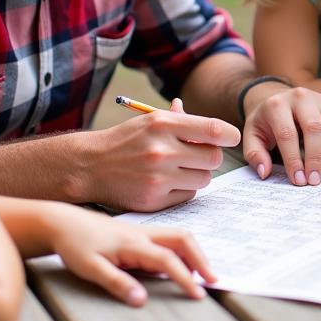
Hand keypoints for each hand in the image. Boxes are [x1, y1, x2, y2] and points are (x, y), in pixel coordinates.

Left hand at [43, 203, 215, 305]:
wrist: (62, 223)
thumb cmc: (75, 246)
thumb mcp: (90, 268)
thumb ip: (117, 283)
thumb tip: (142, 301)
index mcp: (134, 244)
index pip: (168, 261)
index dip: (186, 278)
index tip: (199, 295)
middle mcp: (144, 234)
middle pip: (183, 240)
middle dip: (201, 259)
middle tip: (213, 280)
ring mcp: (143, 231)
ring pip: (178, 236)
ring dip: (194, 253)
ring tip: (200, 274)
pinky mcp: (139, 233)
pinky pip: (168, 238)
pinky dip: (182, 249)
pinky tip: (179, 263)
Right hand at [86, 98, 239, 210]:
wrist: (90, 165)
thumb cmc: (126, 140)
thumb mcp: (151, 120)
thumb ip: (184, 121)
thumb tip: (216, 127)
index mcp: (163, 124)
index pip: (214, 130)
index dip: (229, 135)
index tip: (230, 138)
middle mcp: (162, 150)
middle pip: (214, 158)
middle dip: (211, 156)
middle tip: (199, 155)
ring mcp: (158, 177)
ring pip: (205, 178)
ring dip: (199, 174)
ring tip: (181, 168)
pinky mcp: (154, 200)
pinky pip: (189, 195)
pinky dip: (184, 189)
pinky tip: (168, 182)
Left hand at [243, 85, 320, 185]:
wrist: (274, 97)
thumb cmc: (265, 121)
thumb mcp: (252, 134)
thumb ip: (255, 153)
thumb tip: (265, 172)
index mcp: (277, 105)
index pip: (287, 133)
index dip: (293, 158)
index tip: (298, 180)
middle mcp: (301, 97)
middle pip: (313, 127)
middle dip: (315, 156)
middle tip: (314, 180)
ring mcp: (320, 99)